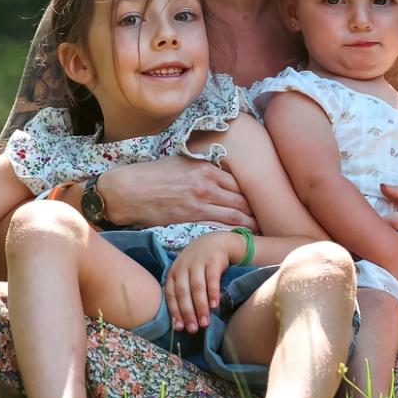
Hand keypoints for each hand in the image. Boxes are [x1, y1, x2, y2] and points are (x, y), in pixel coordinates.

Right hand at [98, 156, 255, 230]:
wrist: (128, 190)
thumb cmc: (152, 174)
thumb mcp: (180, 161)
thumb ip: (202, 166)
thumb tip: (219, 170)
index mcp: (205, 169)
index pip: (239, 181)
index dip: (252, 191)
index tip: (261, 198)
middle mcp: (207, 186)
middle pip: (242, 199)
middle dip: (256, 209)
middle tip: (268, 217)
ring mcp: (200, 204)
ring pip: (235, 215)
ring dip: (250, 223)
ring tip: (260, 229)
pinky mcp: (191, 220)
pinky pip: (219, 227)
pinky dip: (231, 232)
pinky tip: (240, 236)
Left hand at [163, 232, 238, 332]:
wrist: (215, 242)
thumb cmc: (198, 264)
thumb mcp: (185, 274)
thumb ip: (182, 292)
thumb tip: (182, 321)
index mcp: (174, 273)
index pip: (171, 294)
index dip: (175, 311)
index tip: (180, 328)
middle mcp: (183, 267)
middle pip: (183, 293)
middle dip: (188, 313)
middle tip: (193, 329)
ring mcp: (198, 262)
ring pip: (197, 287)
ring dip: (201, 307)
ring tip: (205, 322)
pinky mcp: (213, 260)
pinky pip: (212, 278)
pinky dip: (213, 293)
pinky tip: (215, 305)